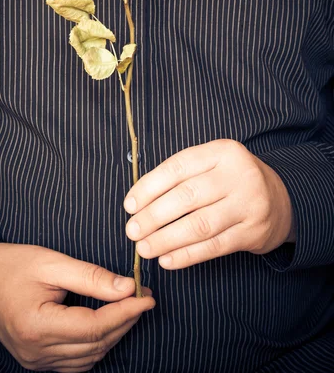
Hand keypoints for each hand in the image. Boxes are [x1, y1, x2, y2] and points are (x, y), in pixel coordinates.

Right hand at [0, 243, 154, 371]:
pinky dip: (96, 346)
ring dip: (114, 334)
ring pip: (89, 357)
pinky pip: (75, 363)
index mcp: (37, 326)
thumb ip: (91, 276)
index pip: (95, 327)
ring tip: (129, 308)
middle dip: (125, 321)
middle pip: (95, 344)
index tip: (147, 295)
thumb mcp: (52, 263)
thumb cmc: (12, 265)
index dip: (126, 312)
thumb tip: (127, 287)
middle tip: (143, 296)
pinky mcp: (35, 360)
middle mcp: (36, 352)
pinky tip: (106, 326)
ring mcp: (34, 360)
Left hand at [124, 139, 294, 269]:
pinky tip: (167, 260)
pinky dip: (187, 255)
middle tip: (131, 230)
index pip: (178, 168)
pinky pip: (214, 247)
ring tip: (144, 248)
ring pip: (199, 225)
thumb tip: (138, 202)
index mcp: (222, 151)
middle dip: (153, 216)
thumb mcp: (213, 165)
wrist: (282, 200)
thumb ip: (182, 176)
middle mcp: (238, 174)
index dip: (149, 187)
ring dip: (166, 239)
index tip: (129, 205)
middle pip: (187, 197)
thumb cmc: (231, 181)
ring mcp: (249, 204)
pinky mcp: (254, 232)